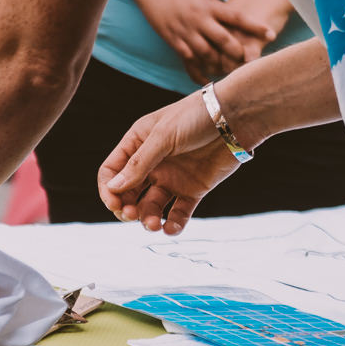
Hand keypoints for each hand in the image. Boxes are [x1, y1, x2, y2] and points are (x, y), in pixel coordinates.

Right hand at [97, 92, 242, 234]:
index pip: (112, 172)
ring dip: (147, 219)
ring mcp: (172, 178)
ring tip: (154, 225)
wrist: (235, 118)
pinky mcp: (193, 190)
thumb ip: (139, 163)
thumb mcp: (163, 136)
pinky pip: (178, 213)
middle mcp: (152, 164)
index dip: (109, 190)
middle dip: (126, 209)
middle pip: (128, 194)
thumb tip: (113, 188)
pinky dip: (173, 224)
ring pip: (151, 207)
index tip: (115, 204)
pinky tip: (170, 228)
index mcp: (137, 144)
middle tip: (132, 216)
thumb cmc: (196, 116)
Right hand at [133, 0, 270, 81]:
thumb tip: (233, 22)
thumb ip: (215, 8)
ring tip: (230, 72)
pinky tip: (207, 78)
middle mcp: (199, 18)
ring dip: (219, 64)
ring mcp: (185, 30)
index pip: (237, 17)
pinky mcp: (172, 39)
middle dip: (237, 53)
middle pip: (224, 40)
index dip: (255, 27)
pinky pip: (188, 60)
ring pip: (207, 54)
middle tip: (248, 61)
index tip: (271, 34)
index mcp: (209, 4)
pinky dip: (198, 71)